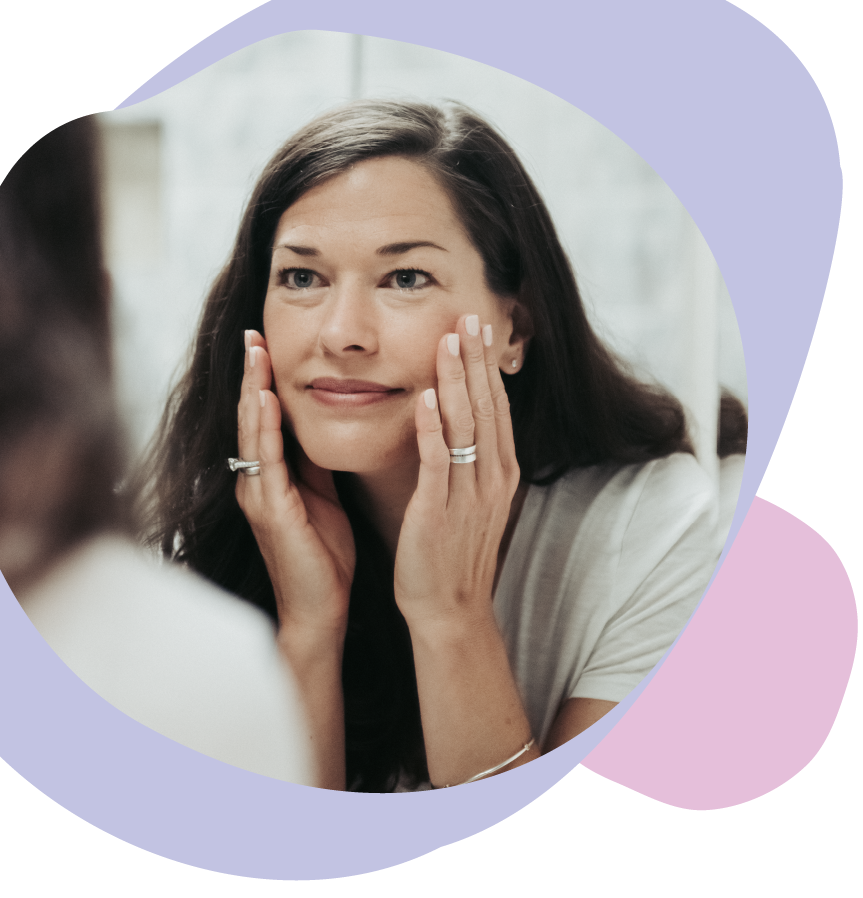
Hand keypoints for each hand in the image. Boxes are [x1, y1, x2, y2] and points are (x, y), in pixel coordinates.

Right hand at [235, 330, 355, 636]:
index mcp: (270, 478)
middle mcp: (256, 482)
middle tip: (254, 334)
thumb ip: (313, 462)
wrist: (321, 611)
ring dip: (254, 391)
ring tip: (257, 353)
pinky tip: (268, 403)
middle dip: (253, 374)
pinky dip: (266, 431)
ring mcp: (258, 497)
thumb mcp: (321, 497)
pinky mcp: (271, 514)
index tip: (266, 342)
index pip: (264, 418)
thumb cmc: (323, 557)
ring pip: (253, 433)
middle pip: (251, 417)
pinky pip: (267, 464)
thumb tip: (321, 422)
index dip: (264, 380)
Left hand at [393, 313, 520, 630]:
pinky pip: (438, 461)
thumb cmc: (453, 554)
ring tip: (449, 340)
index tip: (479, 328)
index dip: (486, 366)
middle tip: (470, 315)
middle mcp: (491, 478)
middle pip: (486, 407)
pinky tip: (424, 396)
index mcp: (500, 473)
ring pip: (466, 426)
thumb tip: (460, 424)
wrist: (450, 609)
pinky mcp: (439, 510)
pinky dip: (432, 427)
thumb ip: (471, 461)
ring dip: (456, 380)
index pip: (495, 407)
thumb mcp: (472, 501)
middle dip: (477, 360)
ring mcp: (468, 494)